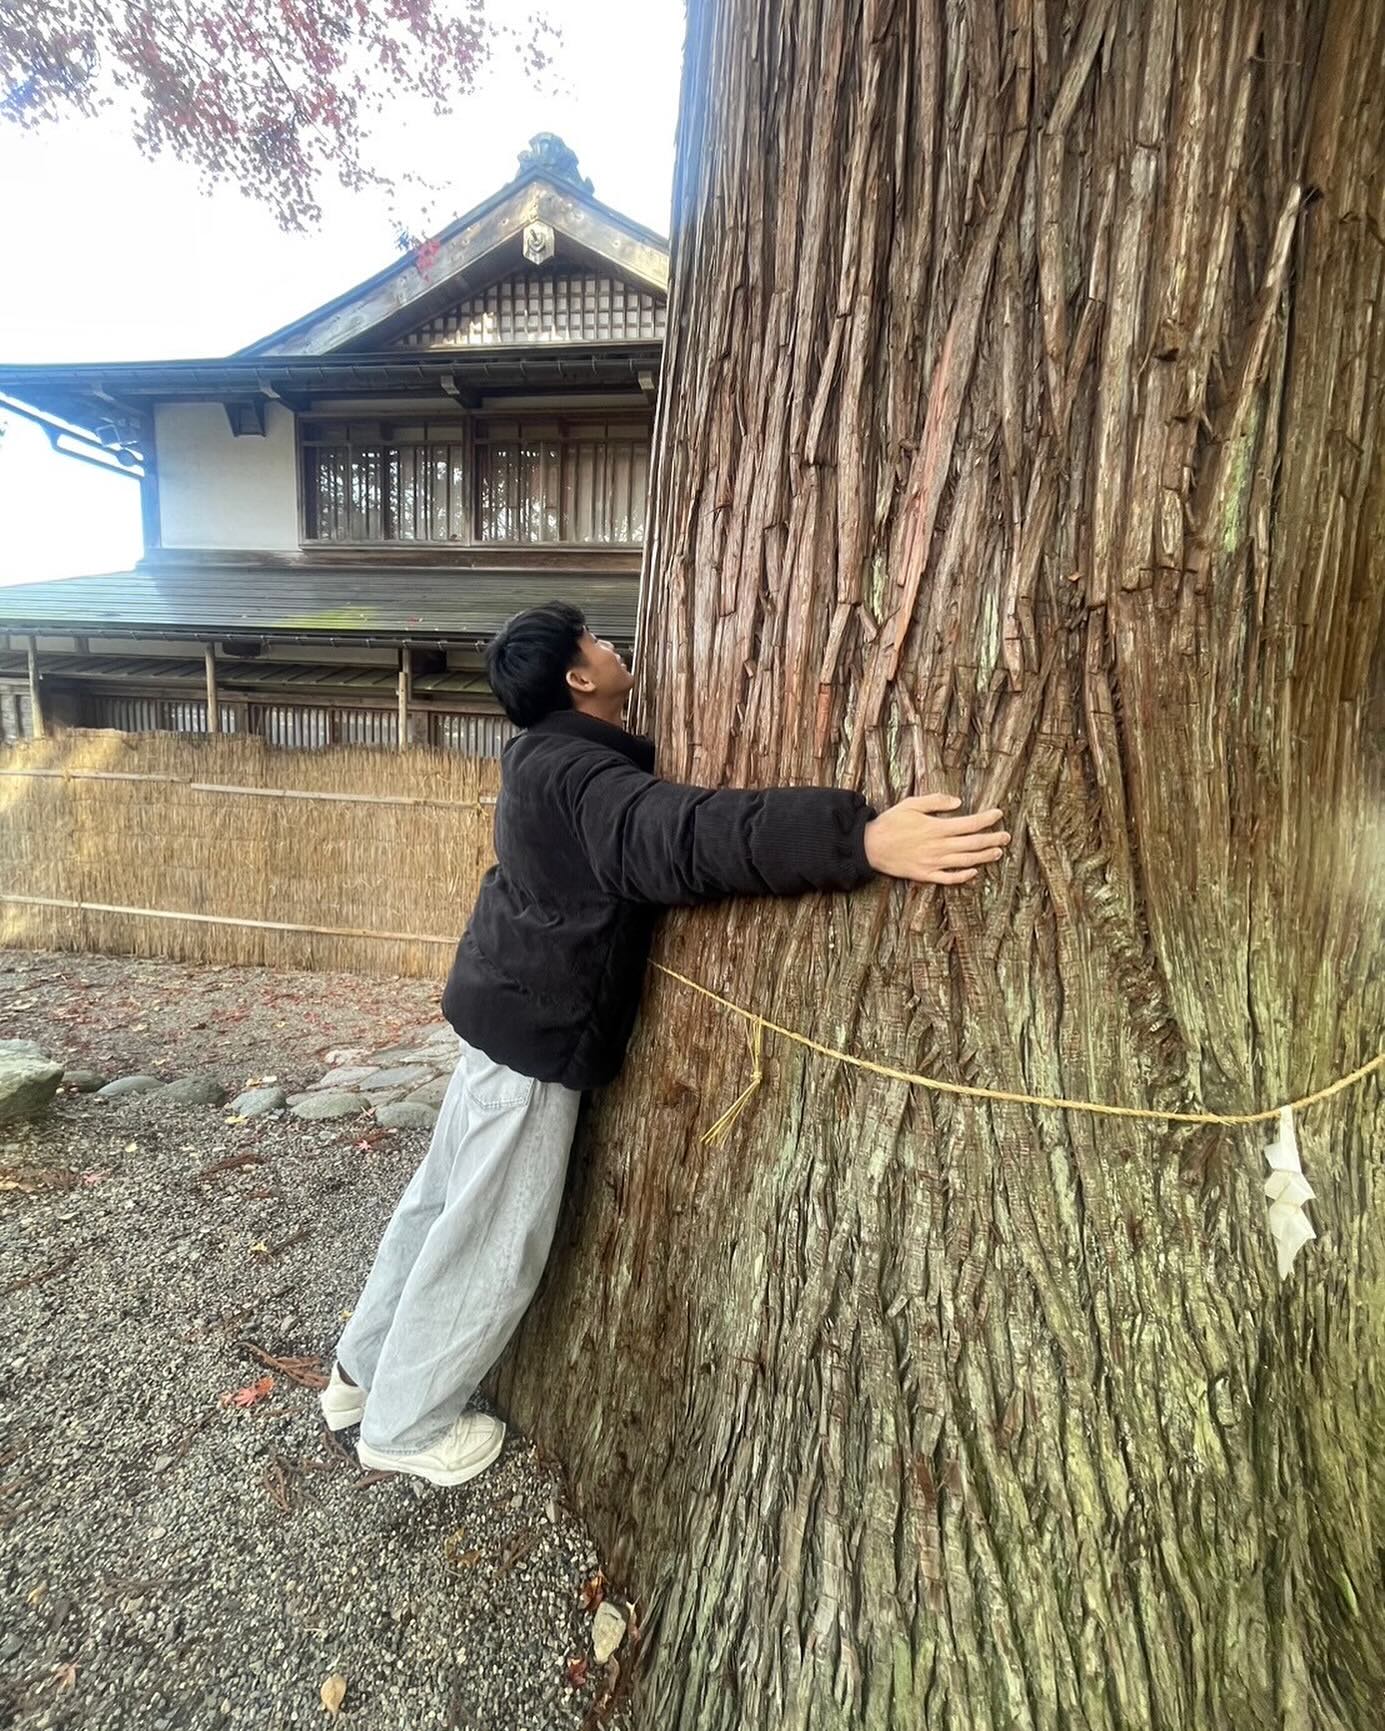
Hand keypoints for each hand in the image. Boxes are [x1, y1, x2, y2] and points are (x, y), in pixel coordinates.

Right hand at [864, 794, 1009, 884]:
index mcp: (936, 827)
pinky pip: (948, 878)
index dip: (986, 819)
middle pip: (972, 844)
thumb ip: (936, 801)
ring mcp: (932, 862)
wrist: (870, 846)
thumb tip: (958, 802)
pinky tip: (973, 872)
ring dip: (983, 857)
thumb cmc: (890, 823)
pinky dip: (962, 876)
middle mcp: (938, 846)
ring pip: (965, 861)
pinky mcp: (925, 875)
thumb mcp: (911, 804)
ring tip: (997, 852)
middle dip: (992, 839)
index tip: (999, 814)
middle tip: (1006, 836)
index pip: (969, 823)